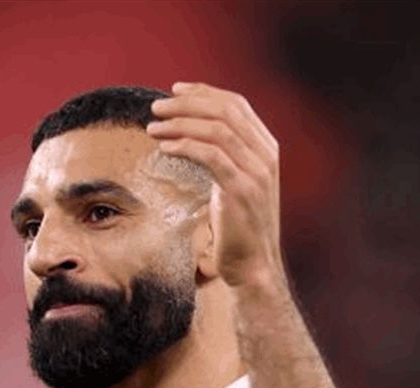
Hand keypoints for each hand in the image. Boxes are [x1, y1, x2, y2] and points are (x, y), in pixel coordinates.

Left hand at [147, 82, 283, 292]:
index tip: (175, 90)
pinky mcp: (241, 190)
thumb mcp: (233, 182)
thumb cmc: (237, 226)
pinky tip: (164, 148)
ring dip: (180, 123)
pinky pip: (210, 155)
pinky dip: (184, 146)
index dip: (204, 92)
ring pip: (217, 129)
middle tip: (157, 107)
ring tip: (153, 127)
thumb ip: (223, 156)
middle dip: (188, 103)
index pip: (236, 105)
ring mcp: (257, 172)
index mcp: (266, 148)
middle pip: (226, 111)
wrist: (252, 264)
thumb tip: (192, 132)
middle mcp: (265, 155)